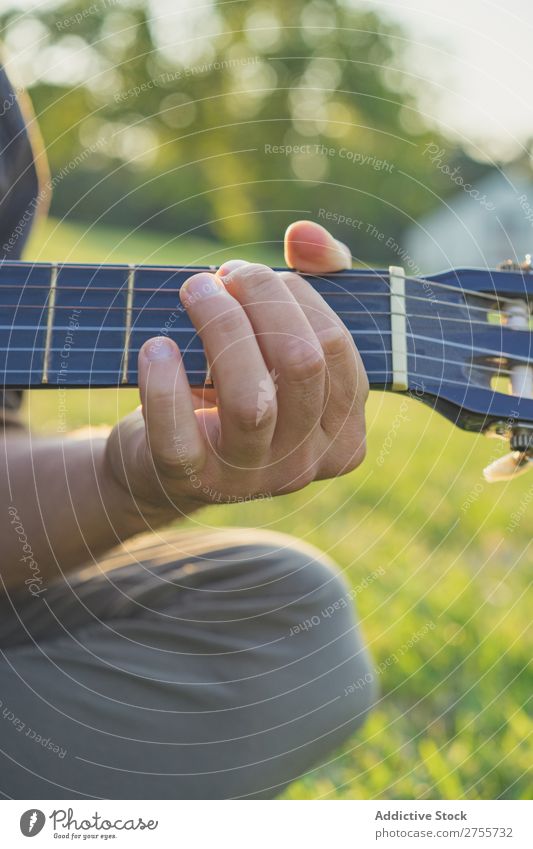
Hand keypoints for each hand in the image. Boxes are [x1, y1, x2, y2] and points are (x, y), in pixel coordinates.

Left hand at [105, 221, 368, 517]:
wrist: (167, 462)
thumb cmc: (235, 388)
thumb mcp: (281, 341)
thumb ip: (310, 282)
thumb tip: (304, 236)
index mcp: (342, 430)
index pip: (335, 346)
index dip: (296, 294)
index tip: (251, 275)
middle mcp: (307, 461)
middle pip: (302, 363)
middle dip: (261, 298)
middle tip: (224, 273)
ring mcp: (251, 477)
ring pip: (251, 400)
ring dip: (220, 326)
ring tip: (194, 290)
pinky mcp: (191, 480)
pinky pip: (179, 435)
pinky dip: (164, 384)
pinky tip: (156, 347)